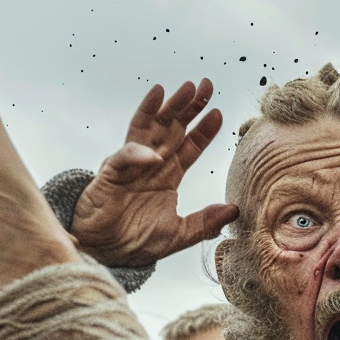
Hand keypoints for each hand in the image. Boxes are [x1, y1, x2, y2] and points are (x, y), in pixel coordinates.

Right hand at [71, 80, 239, 266]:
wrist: (105, 254)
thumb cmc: (135, 241)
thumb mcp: (179, 234)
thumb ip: (205, 223)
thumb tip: (234, 211)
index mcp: (167, 176)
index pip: (189, 146)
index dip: (203, 129)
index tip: (218, 113)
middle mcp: (151, 164)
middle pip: (172, 128)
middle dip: (188, 107)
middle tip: (204, 85)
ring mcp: (130, 166)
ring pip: (149, 129)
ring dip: (164, 109)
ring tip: (181, 90)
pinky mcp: (110, 175)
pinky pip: (124, 158)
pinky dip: (137, 154)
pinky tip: (152, 153)